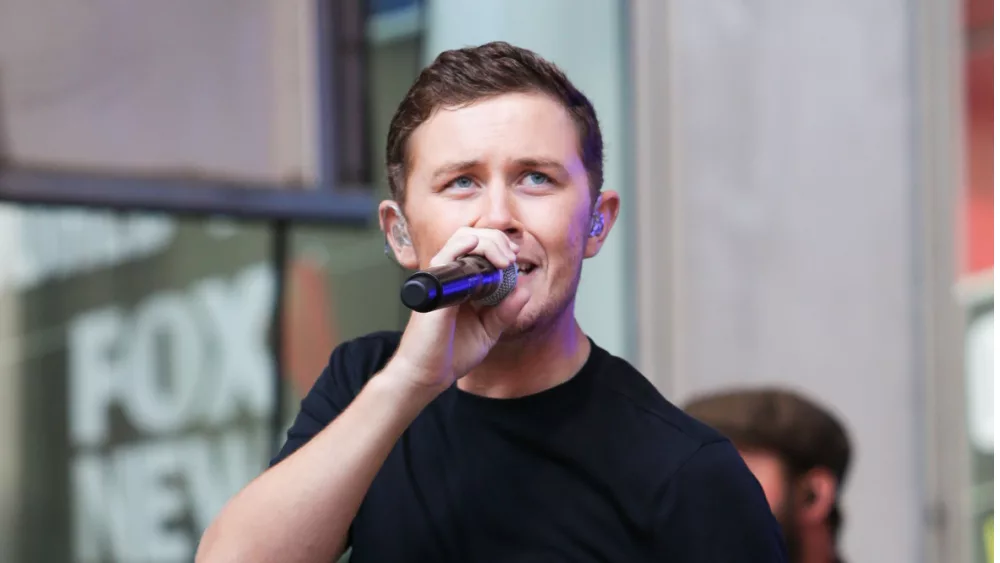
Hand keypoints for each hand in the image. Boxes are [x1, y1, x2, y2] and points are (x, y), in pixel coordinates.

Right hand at [388, 227, 529, 392]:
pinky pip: (444, 258)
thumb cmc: (451, 354)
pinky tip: (474, 245)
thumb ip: (505, 311)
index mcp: (461, 284)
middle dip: (496, 240)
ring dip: (486, 242)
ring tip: (503, 258)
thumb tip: (524, 289)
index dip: (498, 245)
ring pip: (460, 241)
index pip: (477, 249)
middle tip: (510, 256)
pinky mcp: (434, 289)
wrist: (427, 375)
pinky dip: (461, 246)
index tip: (514, 256)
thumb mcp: (488, 331)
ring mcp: (440, 281)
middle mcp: (448, 278)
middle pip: (470, 238)